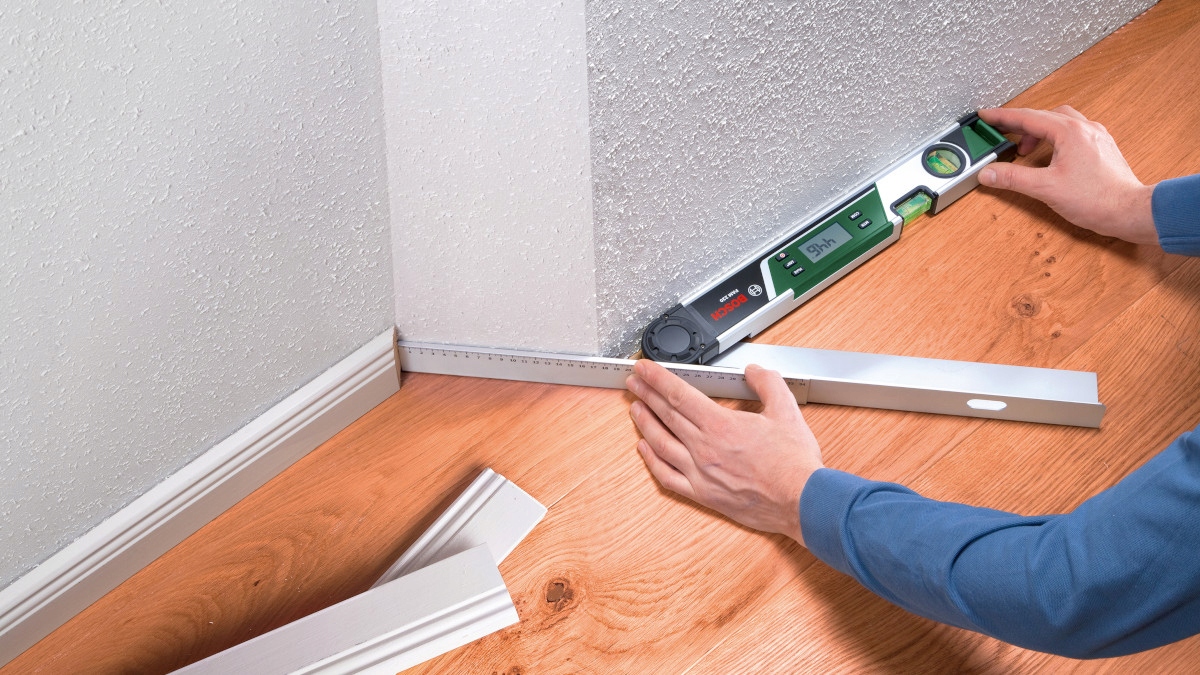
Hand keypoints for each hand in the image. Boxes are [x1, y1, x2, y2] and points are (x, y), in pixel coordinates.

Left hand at [625, 359, 823, 545]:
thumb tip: (754, 370)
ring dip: (644, 423)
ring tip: (635, 408)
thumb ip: (767, 384)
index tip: (643, 369)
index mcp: (720, 425)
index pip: (678, 394)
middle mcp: (704, 448)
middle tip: (634, 382)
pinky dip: (651, 461)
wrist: (802, 501)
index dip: (656, 379)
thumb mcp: (786, 411)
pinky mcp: (702, 494)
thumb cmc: (794, 463)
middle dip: (646, 394)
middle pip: (665, 414)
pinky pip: (667, 476)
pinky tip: (645, 449)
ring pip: (661, 443)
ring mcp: (699, 473)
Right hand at [977, 106, 1157, 245]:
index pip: (1027, 117)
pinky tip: (1050, 153)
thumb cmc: (1097, 199)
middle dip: (1018, 124)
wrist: (1129, 211)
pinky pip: (1073, 132)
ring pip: (1060, 121)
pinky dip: (1054, 137)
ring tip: (1025, 149)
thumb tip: (989, 173)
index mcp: (1070, 132)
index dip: (1002, 116)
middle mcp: (1084, 128)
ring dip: (1038, 131)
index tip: (985, 116)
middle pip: (1043, 116)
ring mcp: (1095, 137)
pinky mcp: (1101, 148)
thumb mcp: (1046, 188)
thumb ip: (1013, 178)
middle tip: (1000, 132)